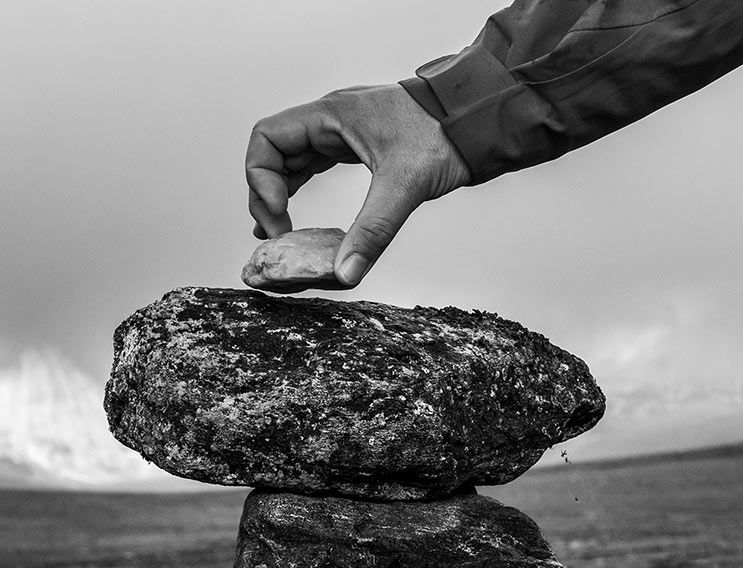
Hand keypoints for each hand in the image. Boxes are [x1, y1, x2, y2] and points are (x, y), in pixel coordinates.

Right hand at [246, 84, 471, 287]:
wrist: (480, 119)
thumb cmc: (444, 135)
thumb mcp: (405, 185)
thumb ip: (373, 232)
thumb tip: (344, 276)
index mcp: (330, 115)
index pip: (266, 139)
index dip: (262, 181)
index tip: (281, 218)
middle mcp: (330, 119)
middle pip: (273, 153)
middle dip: (267, 195)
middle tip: (276, 238)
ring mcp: (343, 131)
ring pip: (292, 160)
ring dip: (280, 195)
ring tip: (278, 235)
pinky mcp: (357, 145)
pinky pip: (314, 164)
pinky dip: (301, 190)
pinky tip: (300, 221)